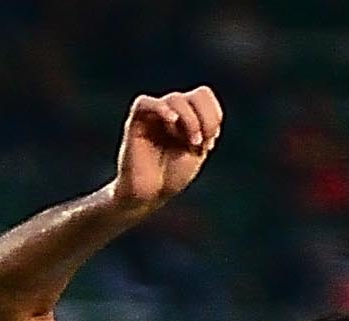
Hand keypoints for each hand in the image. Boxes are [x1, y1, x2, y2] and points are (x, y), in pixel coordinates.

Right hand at [113, 88, 222, 212]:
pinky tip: (172, 122)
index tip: (210, 142)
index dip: (213, 114)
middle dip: (206, 119)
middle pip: (195, 96)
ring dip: (190, 120)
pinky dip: (162, 109)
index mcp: (186, 116)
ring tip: (191, 143)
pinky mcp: (135, 122)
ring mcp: (153, 116)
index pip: (203, 95)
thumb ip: (202, 127)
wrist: (148, 196)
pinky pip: (145, 103)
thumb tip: (201, 108)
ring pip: (176, 99)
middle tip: (200, 143)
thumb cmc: (171, 177)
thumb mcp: (197, 151)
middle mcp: (170, 112)